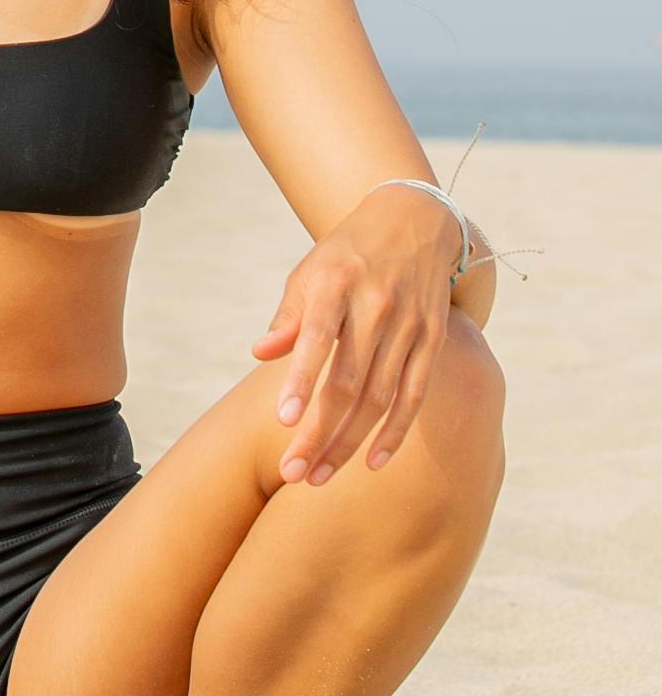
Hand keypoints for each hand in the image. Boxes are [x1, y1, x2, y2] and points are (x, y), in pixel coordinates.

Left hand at [249, 185, 464, 483]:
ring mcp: (409, 324)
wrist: (414, 220)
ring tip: (319, 475)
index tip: (282, 421)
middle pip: (347, 382)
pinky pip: (415, 394)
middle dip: (319, 432)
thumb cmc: (347, 254)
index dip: (300, 382)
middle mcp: (376, 305)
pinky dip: (396, 431)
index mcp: (336, 284)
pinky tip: (374, 462)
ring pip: (379, 397)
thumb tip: (260, 353)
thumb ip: (290, 316)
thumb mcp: (311, 271)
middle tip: (293, 472)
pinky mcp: (433, 339)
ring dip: (350, 442)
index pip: (316, 340)